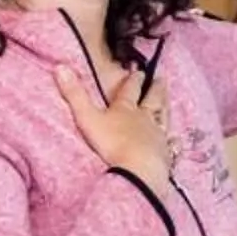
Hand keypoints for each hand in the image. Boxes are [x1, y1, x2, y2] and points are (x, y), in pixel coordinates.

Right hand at [58, 64, 170, 194]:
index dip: (133, 80)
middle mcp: (145, 119)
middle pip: (153, 100)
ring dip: (165, 108)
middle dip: (156, 89)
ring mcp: (158, 137)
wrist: (138, 169)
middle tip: (162, 79)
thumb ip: (74, 94)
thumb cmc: (111, 144)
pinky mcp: (165, 154)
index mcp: (125, 109)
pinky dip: (173, 141)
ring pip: (164, 118)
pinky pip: (171, 145)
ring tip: (168, 101)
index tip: (139, 71)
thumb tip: (60, 67)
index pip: (130, 90)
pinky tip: (176, 140)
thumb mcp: (87, 117)